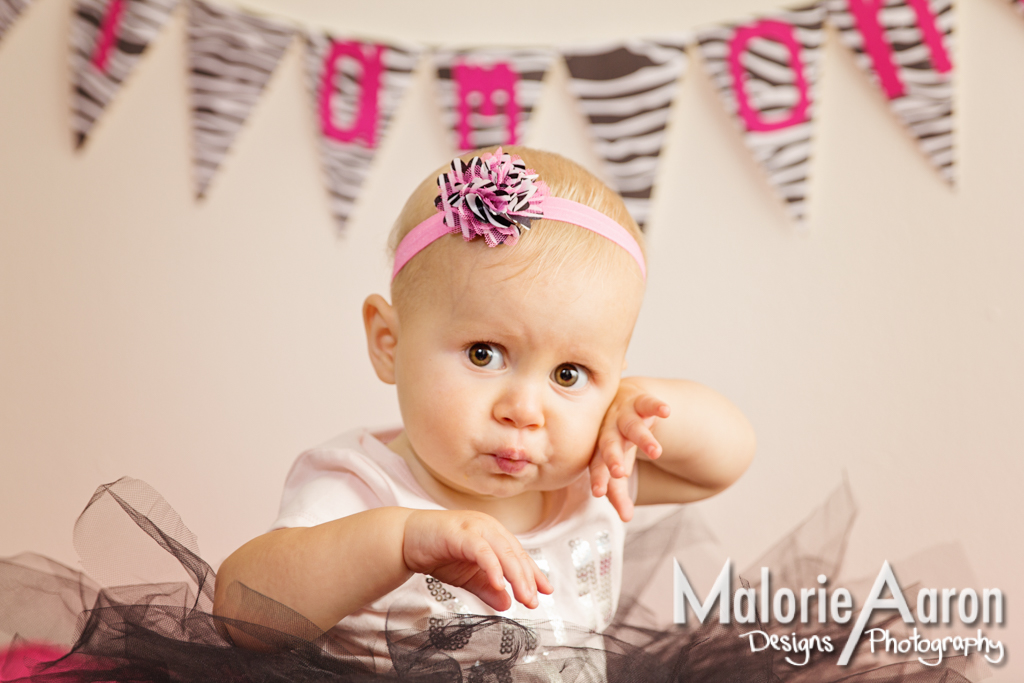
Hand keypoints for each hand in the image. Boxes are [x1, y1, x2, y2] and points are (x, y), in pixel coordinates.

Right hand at [402, 510, 552, 611]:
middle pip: (515, 554)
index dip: (534, 573)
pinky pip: (481, 550)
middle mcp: (489, 527)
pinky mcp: (460, 533)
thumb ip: (487, 588)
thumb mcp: (467, 576)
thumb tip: (506, 604)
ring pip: (503, 551)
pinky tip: (498, 584)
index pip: (520, 555)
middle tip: (534, 601)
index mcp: (494, 535)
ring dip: (515, 575)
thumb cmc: (438, 552)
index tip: (546, 591)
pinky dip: (492, 567)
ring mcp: (475, 527)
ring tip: (523, 596)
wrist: (406, 540)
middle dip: (527, 579)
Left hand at [590, 378, 670, 521]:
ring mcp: (624, 414)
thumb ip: (618, 490)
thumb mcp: (618, 463)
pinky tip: (667, 411)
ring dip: (643, 438)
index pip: (597, 465)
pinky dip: (657, 405)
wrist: (622, 400)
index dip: (598, 478)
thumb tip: (626, 519)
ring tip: (656, 452)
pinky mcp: (640, 401)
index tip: (599, 493)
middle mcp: (609, 430)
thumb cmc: (618, 439)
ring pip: (632, 426)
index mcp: (599, 448)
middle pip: (608, 443)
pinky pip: (648, 402)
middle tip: (619, 473)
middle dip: (613, 457)